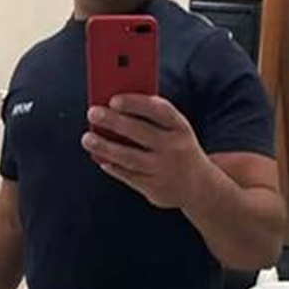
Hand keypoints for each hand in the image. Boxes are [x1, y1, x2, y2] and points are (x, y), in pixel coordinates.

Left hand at [81, 94, 209, 208]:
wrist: (201, 187)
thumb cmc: (176, 147)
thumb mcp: (174, 131)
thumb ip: (149, 119)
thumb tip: (112, 109)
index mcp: (181, 127)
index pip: (159, 111)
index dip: (136, 103)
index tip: (114, 99)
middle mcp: (175, 148)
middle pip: (140, 132)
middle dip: (114, 122)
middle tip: (92, 112)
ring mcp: (165, 170)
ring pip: (130, 157)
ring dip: (106, 147)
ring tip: (87, 139)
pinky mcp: (156, 188)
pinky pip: (129, 176)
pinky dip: (113, 167)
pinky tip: (100, 158)